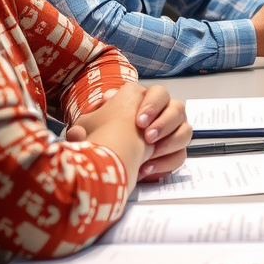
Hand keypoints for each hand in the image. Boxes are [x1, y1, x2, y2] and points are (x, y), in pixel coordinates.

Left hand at [66, 86, 191, 180]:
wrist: (103, 166)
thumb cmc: (98, 141)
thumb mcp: (84, 132)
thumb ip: (81, 128)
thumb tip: (77, 132)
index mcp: (142, 101)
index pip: (159, 94)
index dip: (153, 106)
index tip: (139, 123)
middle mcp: (161, 113)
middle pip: (178, 109)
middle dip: (164, 123)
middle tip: (148, 138)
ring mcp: (170, 133)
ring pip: (185, 131)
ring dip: (170, 142)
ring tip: (149, 155)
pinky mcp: (172, 153)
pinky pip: (180, 154)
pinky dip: (166, 162)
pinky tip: (147, 170)